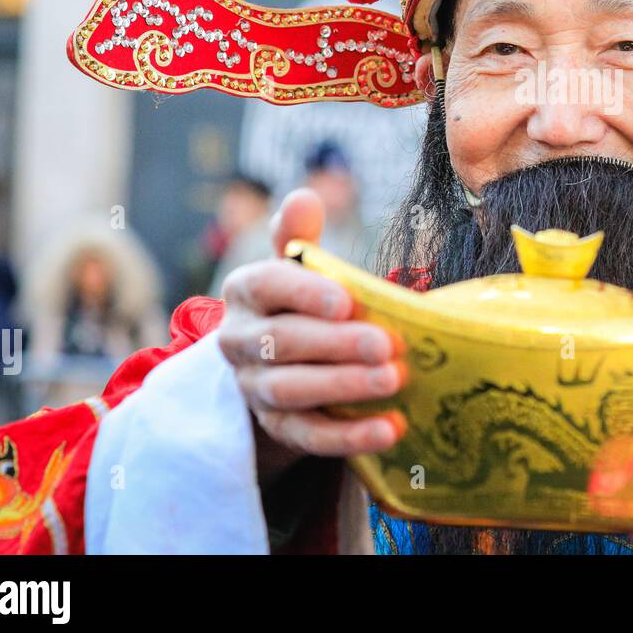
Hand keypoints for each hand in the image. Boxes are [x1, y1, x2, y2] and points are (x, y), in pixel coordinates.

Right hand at [216, 189, 406, 485]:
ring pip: (292, 389)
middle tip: (387, 345)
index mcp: (245, 291)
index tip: (346, 300)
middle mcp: (238, 340)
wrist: (278, 359)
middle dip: (337, 344)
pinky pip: (308, 435)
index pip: (267, 286)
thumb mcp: (297, 264)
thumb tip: (303, 197)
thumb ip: (299, 235)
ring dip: (345, 386)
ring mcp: (253, 387)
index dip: (304, 293)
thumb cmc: (299, 300)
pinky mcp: (276, 427)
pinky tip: (391, 428)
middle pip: (282, 342)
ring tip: (393, 381)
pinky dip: (349, 436)